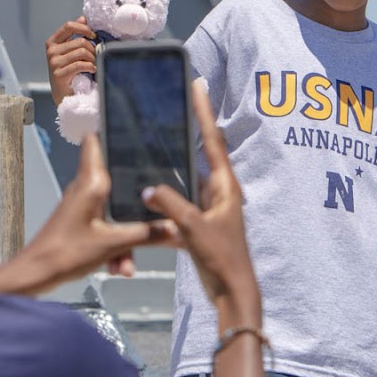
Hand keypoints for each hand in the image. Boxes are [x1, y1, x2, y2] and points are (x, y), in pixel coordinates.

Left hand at [0, 134, 174, 295]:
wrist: (34, 276)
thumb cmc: (66, 252)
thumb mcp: (112, 245)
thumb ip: (146, 235)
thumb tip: (176, 228)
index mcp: (90, 183)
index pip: (95, 142)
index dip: (112, 132)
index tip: (137, 132)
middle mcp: (85, 189)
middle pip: (117, 181)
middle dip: (136, 200)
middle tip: (159, 205)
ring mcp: (82, 206)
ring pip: (113, 212)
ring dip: (125, 237)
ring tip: (127, 265)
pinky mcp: (80, 223)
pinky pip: (105, 228)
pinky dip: (113, 246)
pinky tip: (119, 268)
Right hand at [44, 17, 96, 104]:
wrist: (64, 94)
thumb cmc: (69, 71)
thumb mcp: (70, 51)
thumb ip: (75, 35)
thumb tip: (83, 17)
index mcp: (52, 42)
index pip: (68, 26)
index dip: (83, 28)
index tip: (93, 35)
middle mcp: (51, 51)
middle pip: (79, 41)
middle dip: (92, 48)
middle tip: (96, 56)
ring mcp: (54, 62)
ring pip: (82, 52)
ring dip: (92, 59)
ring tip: (93, 64)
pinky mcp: (59, 74)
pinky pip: (80, 64)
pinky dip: (90, 67)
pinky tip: (92, 70)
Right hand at [140, 85, 259, 325]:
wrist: (232, 291)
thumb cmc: (222, 258)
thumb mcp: (193, 228)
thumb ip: (170, 206)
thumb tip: (147, 188)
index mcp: (225, 186)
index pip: (212, 139)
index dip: (203, 111)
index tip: (197, 85)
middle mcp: (219, 191)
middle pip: (199, 153)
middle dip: (185, 131)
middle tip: (169, 105)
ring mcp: (209, 207)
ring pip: (185, 179)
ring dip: (170, 166)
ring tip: (150, 143)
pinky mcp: (199, 223)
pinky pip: (178, 203)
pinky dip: (164, 197)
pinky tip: (144, 193)